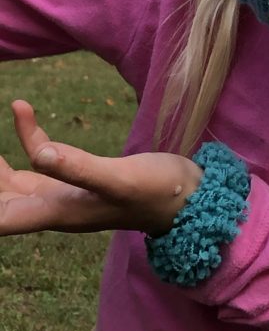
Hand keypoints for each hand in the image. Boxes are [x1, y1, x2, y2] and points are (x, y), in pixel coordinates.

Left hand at [0, 100, 201, 237]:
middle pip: (2, 200)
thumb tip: (37, 153)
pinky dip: (28, 140)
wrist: (189, 198)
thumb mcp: (122, 177)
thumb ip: (80, 167)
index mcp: (59, 212)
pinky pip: (39, 164)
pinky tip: (25, 112)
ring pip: (13, 181)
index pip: (2, 218)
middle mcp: (55, 208)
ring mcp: (64, 195)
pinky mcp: (78, 182)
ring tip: (13, 113)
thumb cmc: (159, 191)